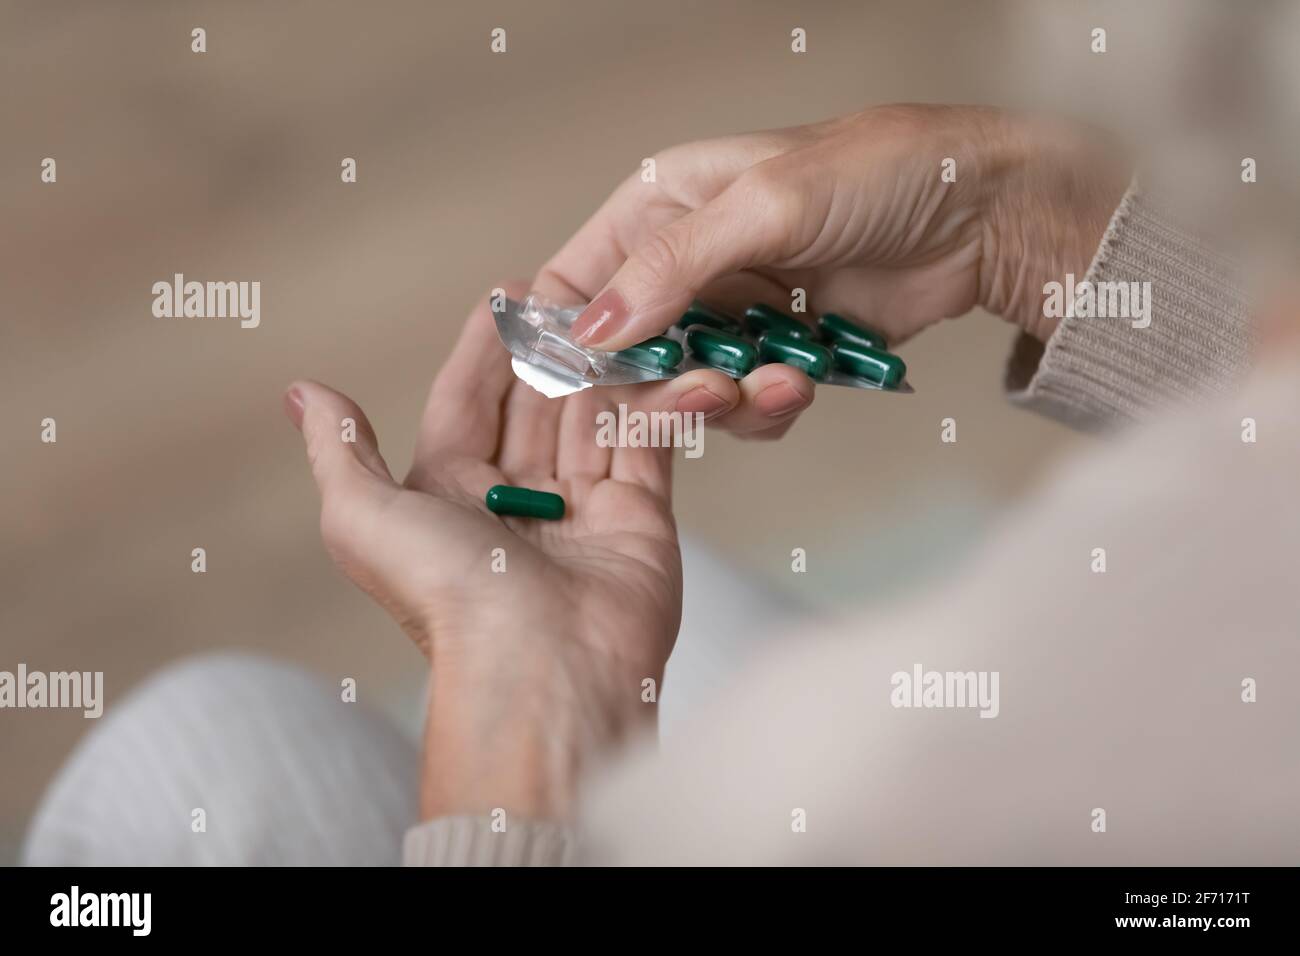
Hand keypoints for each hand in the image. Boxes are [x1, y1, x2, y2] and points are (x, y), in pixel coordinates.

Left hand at [285, 282, 681, 819]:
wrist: (544, 668)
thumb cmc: (447, 597)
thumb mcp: (363, 518)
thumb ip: (340, 450)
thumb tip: (302, 392)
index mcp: (448, 494)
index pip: (468, 401)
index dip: (484, 347)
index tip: (506, 293)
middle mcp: (514, 500)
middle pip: (535, 402)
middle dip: (551, 346)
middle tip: (576, 286)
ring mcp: (580, 511)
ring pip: (593, 417)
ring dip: (605, 364)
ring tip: (623, 308)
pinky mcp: (639, 522)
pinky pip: (646, 447)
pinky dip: (658, 404)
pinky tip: (665, 359)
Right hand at [544, 103, 1128, 365]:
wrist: (981, 214)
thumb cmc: (878, 173)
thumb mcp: (765, 205)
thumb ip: (673, 267)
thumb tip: (592, 328)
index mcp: (660, 206)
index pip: (576, 278)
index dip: (565, 334)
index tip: (575, 383)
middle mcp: (686, 263)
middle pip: (626, 352)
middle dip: (657, 385)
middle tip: (705, 392)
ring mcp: (733, 313)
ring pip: (684, 388)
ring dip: (721, 401)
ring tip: (776, 382)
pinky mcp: (778, 353)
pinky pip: (744, 404)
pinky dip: (766, 408)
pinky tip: (801, 383)